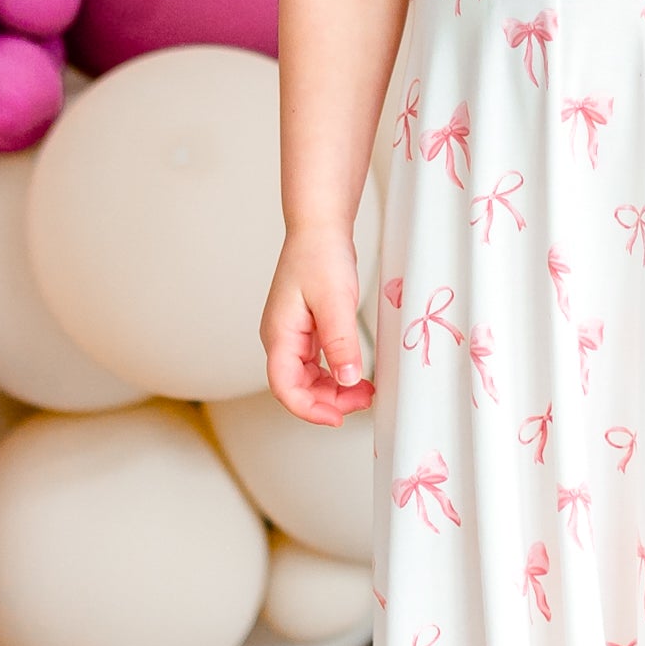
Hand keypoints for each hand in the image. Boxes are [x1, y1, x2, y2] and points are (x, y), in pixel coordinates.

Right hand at [262, 228, 375, 426]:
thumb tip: (347, 379)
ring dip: (334, 390)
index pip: (285, 387)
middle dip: (329, 401)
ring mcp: (292, 335)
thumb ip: (341, 343)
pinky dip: (335, 373)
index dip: (309, 410)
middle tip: (363, 401)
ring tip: (365, 391)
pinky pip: (316, 363)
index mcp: (279, 334)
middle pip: (297, 387)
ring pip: (308, 378)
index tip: (337, 417)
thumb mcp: (335, 301)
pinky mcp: (305, 330)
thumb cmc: (319, 255)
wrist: (319, 228)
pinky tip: (355, 374)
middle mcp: (281, 338)